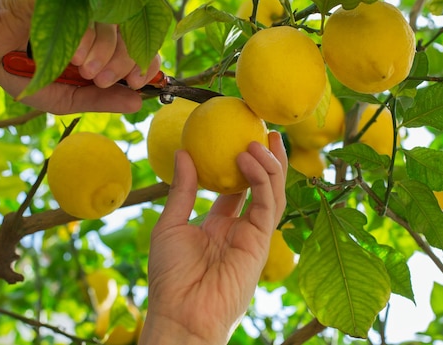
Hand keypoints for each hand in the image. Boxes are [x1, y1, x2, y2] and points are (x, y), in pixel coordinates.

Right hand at [0, 0, 160, 113]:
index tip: (136, 84)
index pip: (142, 52)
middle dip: (125, 64)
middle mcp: (99, 31)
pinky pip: (93, 14)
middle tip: (100, 80)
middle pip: (136, 38)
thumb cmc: (24, 73)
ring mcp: (86, 12)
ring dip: (106, 54)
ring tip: (83, 69)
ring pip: (117, 27)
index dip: (146, 67)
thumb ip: (100, 100)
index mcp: (103, 53)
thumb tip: (137, 103)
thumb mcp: (65, 98)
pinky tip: (73, 54)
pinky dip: (89, 39)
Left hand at [140, 131, 287, 344]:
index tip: (238, 138)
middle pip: (260, 187)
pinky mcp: (261, 243)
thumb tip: (182, 153)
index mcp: (218, 226)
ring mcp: (253, 236)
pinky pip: (268, 206)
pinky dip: (263, 181)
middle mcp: (240, 229)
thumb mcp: (170, 225)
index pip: (235, 189)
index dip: (240, 165)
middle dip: (266, 160)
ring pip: (272, 193)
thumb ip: (182, 190)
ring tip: (259, 139)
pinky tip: (250, 159)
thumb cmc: (170, 275)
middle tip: (263, 131)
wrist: (179, 312)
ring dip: (269, 165)